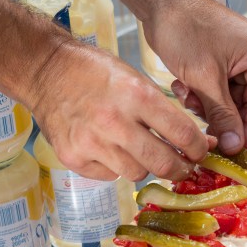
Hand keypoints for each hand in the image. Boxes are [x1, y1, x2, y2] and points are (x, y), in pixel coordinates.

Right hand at [31, 40, 208, 181]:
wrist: (45, 71)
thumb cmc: (96, 72)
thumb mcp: (136, 79)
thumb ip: (165, 111)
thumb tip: (198, 142)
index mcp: (137, 95)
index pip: (183, 134)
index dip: (198, 148)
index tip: (200, 152)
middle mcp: (115, 121)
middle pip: (163, 163)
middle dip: (180, 169)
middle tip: (183, 167)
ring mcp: (91, 142)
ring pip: (137, 174)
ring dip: (145, 166)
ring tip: (138, 150)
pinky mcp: (73, 157)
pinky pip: (109, 175)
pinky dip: (115, 166)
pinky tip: (108, 148)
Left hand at [147, 0, 246, 154]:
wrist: (160, 2)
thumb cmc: (185, 30)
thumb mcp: (205, 79)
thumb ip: (223, 115)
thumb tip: (235, 147)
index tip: (229, 149)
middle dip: (222, 116)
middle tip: (200, 122)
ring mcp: (240, 60)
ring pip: (231, 102)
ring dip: (208, 107)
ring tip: (188, 96)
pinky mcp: (223, 62)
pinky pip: (219, 91)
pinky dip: (202, 95)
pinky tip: (184, 87)